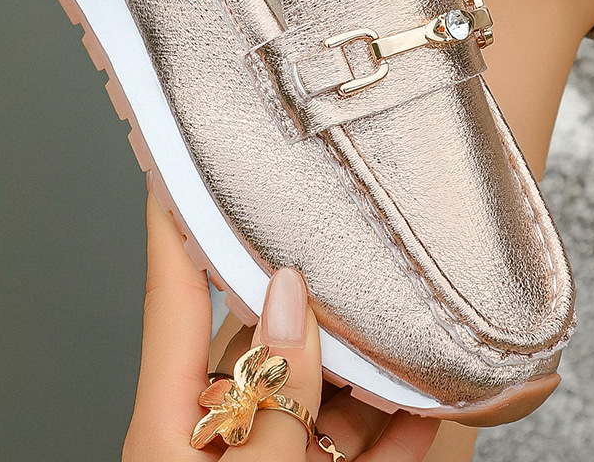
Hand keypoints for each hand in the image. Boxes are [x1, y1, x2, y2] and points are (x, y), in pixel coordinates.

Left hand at [123, 190, 440, 461]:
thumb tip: (291, 298)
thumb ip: (275, 390)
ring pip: (314, 399)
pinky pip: (352, 454)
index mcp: (169, 426)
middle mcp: (214, 439)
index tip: (178, 161)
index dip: (174, 225)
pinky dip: (389, 432)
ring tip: (406, 337)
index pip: (172, 299)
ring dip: (364, 376)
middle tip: (349, 256)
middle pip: (259, 345)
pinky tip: (425, 406)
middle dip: (311, 307)